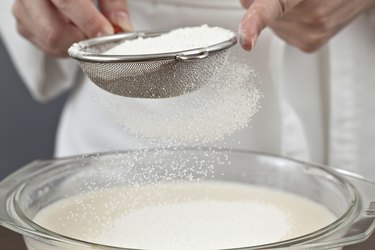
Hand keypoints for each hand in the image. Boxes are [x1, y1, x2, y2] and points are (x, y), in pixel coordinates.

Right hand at [12, 0, 131, 56]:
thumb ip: (114, 4)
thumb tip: (122, 26)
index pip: (67, 1)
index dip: (89, 21)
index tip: (107, 33)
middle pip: (54, 31)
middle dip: (83, 40)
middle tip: (100, 36)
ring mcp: (24, 9)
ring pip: (50, 42)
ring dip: (75, 45)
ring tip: (87, 32)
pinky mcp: (24, 24)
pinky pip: (46, 46)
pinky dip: (66, 46)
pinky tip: (74, 32)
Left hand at [239, 0, 374, 51]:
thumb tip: (247, 2)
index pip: (271, 9)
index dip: (254, 24)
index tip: (246, 42)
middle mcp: (308, 16)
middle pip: (263, 15)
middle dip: (267, 2)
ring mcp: (310, 34)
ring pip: (272, 25)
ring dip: (280, 14)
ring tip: (305, 1)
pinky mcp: (309, 44)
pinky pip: (283, 33)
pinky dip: (288, 23)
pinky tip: (306, 13)